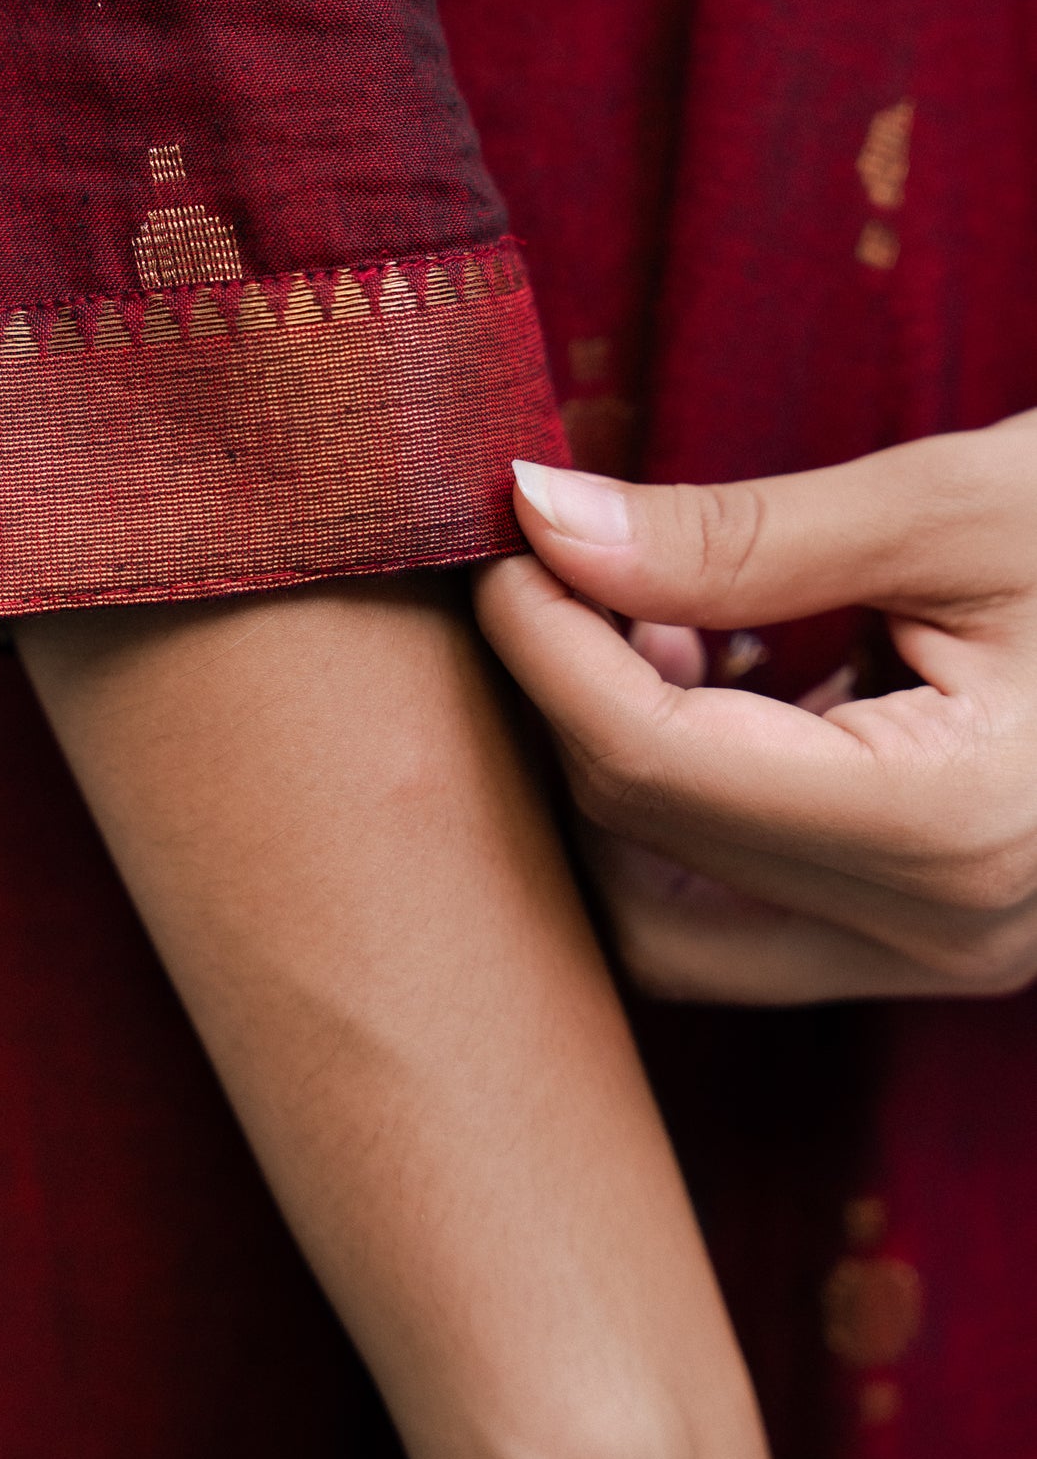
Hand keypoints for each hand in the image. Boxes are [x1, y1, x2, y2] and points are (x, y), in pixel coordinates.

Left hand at [473, 411, 1036, 1005]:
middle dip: (573, 704)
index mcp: (952, 822)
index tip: (505, 541)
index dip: (542, 646)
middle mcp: (944, 929)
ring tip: (672, 621)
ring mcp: (945, 954)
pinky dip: (694, 801)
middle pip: (643, 848)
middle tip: (578, 564)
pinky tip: (732, 671)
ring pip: (672, 918)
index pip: (649, 767)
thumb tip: (540, 518)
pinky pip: (743, 911)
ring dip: (626, 771)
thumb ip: (735, 533)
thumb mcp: (952, 503)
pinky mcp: (935, 935)